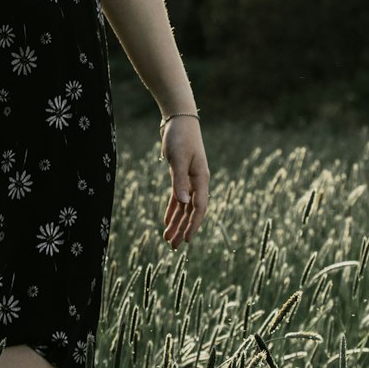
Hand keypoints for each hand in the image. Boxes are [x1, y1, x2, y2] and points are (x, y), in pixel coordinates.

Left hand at [160, 117, 208, 248]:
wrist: (179, 120)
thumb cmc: (180, 137)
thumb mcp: (178, 159)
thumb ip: (180, 181)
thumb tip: (183, 203)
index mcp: (201, 179)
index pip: (199, 208)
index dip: (193, 225)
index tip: (186, 240)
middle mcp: (197, 182)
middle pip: (190, 211)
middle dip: (182, 229)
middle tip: (173, 247)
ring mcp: (189, 180)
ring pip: (183, 207)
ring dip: (176, 222)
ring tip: (167, 239)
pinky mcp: (180, 175)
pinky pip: (177, 198)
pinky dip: (172, 209)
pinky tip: (167, 221)